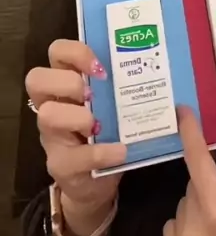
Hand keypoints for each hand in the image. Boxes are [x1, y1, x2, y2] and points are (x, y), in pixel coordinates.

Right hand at [25, 39, 126, 235]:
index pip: (57, 52)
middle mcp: (52, 105)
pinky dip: (101, 152)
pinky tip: (121, 151)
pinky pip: (75, 156)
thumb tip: (157, 65)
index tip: (102, 67)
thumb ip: (122, 85)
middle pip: (37, 78)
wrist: (99, 183)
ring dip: (78, 116)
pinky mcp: (61, 165)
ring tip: (99, 124)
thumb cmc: (108, 131)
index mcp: (66, 83)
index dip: (76, 52)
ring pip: (47, 115)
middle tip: (93, 95)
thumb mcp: (113, 104)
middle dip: (68, 82)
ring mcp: (52, 137)